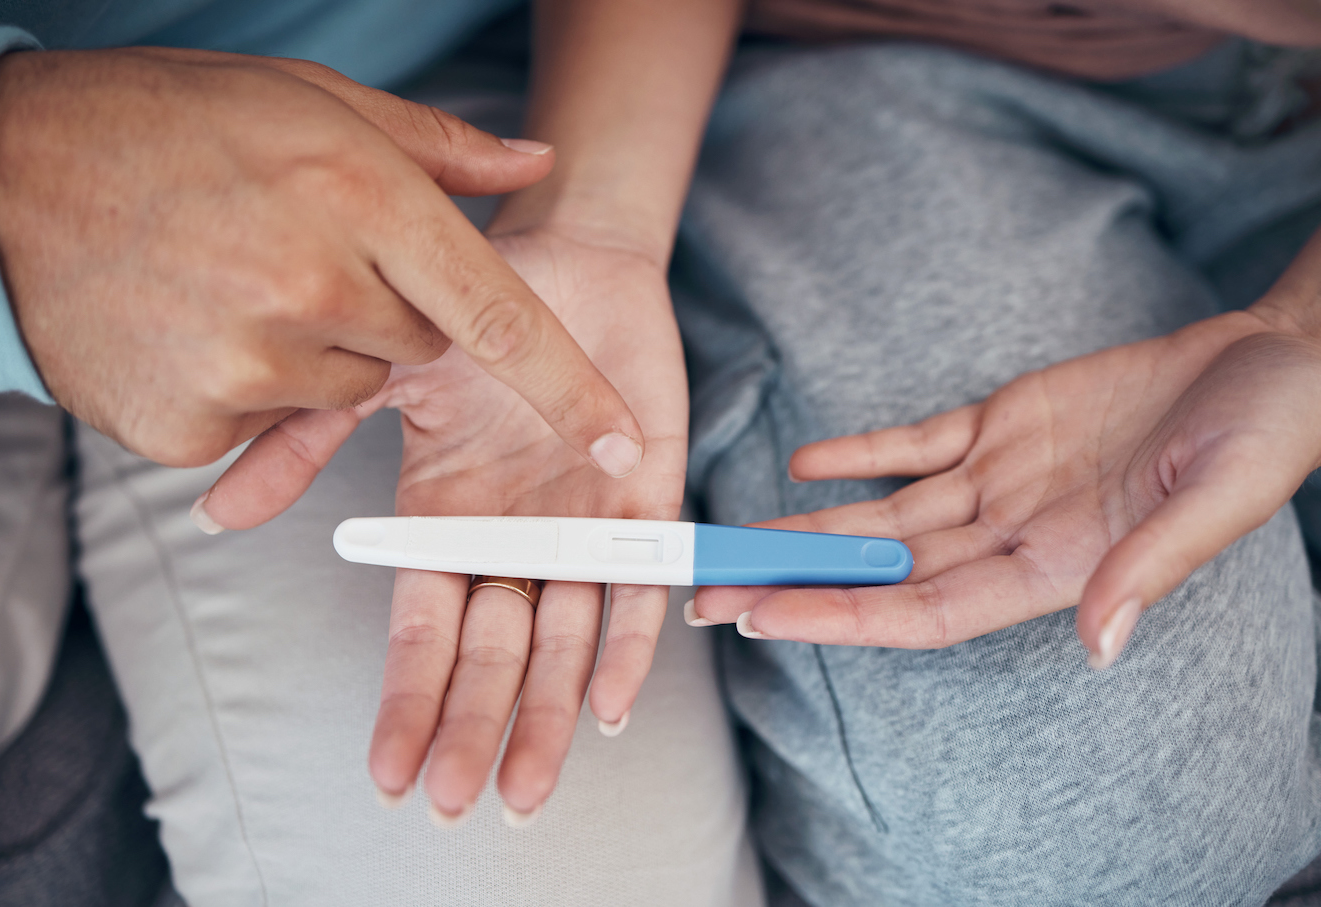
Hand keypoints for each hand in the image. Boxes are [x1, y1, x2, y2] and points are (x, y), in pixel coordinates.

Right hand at [0, 47, 642, 473]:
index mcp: (358, 200)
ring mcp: (246, 366)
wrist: (3, 175)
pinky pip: (264, 428)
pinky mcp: (190, 426)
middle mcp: (313, 290)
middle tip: (308, 255)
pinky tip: (194, 326)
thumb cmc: (171, 126)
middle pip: (415, 354)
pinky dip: (245, 388)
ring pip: (341, 392)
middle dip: (384, 315)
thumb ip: (437, 148)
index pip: (497, 316)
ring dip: (313, 351)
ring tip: (238, 283)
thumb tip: (536, 164)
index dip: (567, 386)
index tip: (621, 440)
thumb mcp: (312, 104)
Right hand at [202, 225, 688, 819]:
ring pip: (564, 641)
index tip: (391, 775)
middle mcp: (514, 542)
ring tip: (525, 785)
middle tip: (458, 803)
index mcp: (448, 525)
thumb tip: (209, 510)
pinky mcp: (646, 506)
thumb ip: (304, 443)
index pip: (424, 632)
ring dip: (549, 715)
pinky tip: (612, 705)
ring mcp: (581, 529)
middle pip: (493, 655)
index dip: (409, 700)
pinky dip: (628, 645)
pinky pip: (638, 588)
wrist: (570, 259)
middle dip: (476, 727)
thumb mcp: (381, 378)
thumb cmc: (472, 315)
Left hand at [691, 310, 1320, 667]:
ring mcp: (1001, 480)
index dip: (844, 618)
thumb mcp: (1218, 498)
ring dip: (805, 527)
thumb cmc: (1262, 432)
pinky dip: (860, 455)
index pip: (926, 610)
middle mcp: (1013, 533)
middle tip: (705, 596)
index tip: (767, 622)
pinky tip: (803, 465)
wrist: (1271, 359)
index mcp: (1058, 566)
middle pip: (882, 571)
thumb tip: (1097, 646)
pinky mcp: (1001, 425)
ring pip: (881, 515)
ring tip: (729, 538)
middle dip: (794, 584)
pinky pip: (915, 445)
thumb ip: (1148, 567)